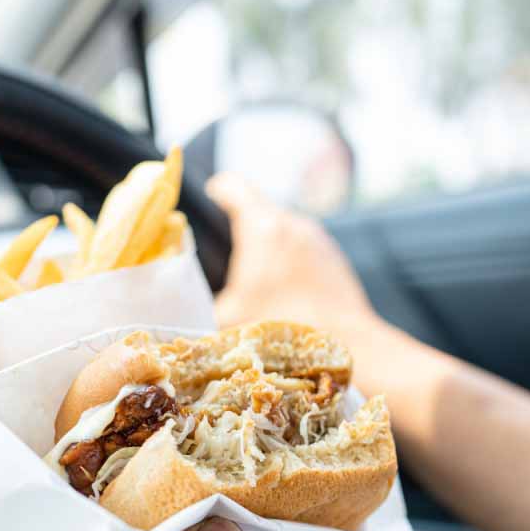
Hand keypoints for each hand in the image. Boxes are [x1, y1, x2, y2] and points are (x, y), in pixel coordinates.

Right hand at [207, 172, 384, 349]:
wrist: (346, 343)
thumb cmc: (281, 326)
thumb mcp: (226, 318)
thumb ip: (201, 304)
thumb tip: (183, 303)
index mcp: (262, 227)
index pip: (233, 187)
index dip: (218, 190)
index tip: (211, 195)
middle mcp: (293, 223)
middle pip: (260, 211)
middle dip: (243, 228)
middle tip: (228, 253)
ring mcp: (318, 239)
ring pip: (284, 232)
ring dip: (270, 248)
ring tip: (259, 280)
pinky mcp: (334, 258)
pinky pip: (304, 250)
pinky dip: (291, 263)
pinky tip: (286, 293)